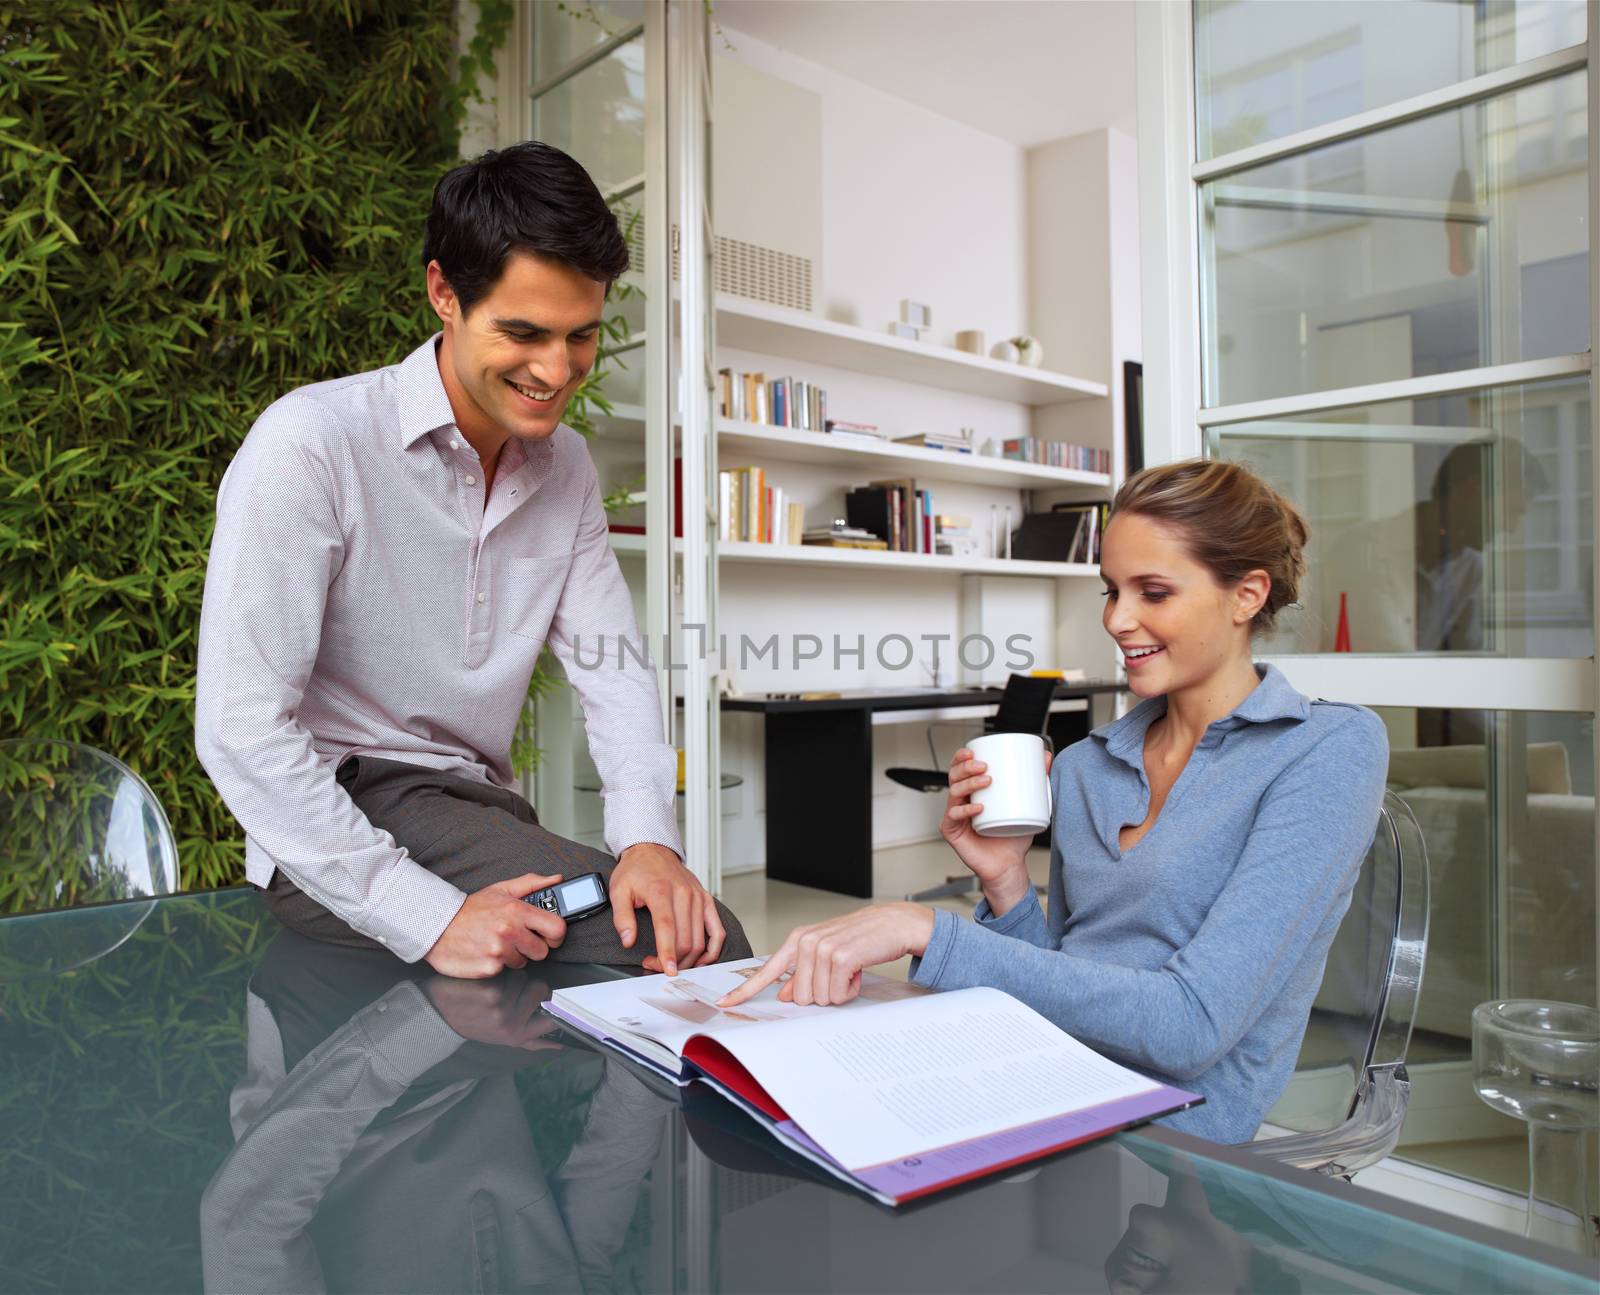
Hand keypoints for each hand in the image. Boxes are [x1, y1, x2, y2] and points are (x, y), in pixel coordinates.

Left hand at [422, 973, 561, 1050]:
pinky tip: (482, 982)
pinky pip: (507, 971)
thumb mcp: (503, 1039)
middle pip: (541, 989)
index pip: (553, 1017)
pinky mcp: (489, 991)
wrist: (437, 1014)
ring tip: (492, 987)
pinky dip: (496, 971)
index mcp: (518, 1036)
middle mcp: (511, 1025)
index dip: (551, 1004)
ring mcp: (501, 1008)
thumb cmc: (474, 1023)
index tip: (545, 1000)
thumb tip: (560, 1046)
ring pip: (523, 976)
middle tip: (508, 992)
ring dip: (510, 976)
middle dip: (526, 984)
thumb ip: (532, 1041)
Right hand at [424, 872, 566, 978]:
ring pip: (523, 962)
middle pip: (542, 951)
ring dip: (513, 955)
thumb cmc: (470, 909)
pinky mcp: (488, 968)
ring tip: (497, 943)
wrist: (437, 926)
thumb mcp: (501, 889)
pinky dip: (497, 964)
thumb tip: (556, 879)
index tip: (550, 935)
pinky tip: (486, 952)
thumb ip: (531, 884)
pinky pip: (504, 971)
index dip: (556, 934)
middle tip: (517, 939)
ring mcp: (499, 951)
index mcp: (517, 910)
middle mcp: (509, 931)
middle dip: (532, 946)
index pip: (557, 928)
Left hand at [611, 842, 724, 975]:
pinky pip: (717, 930)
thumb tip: (628, 940)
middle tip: (655, 965)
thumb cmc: (636, 870)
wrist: (652, 850)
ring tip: (672, 963)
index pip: (667, 927)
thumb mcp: (618, 890)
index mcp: (661, 891)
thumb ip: (622, 917)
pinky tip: (702, 959)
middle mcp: (683, 894)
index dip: (668, 952)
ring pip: (700, 939)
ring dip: (688, 959)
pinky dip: (713, 949)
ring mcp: (697, 897)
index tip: (667, 969)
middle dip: (673, 960)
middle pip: (686, 938)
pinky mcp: (706, 900)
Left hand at [715, 904, 934, 1007]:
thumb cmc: (861, 938)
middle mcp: (805, 942)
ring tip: (850, 970)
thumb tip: (785, 995)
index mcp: (797, 940)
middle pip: (799, 998)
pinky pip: (837, 995)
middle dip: (822, 994)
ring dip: (839, 991)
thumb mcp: (826, 952)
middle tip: (839, 975)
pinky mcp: (841, 957)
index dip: (744, 991)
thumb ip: (802, 972)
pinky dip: (850, 990)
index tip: (724, 1004)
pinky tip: (858, 972)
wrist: (892, 923)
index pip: (766, 971)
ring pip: (818, 999)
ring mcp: (822, 949)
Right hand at [940, 746, 1050, 912]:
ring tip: (986, 781)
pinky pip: (953, 817)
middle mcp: (961, 802)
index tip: (972, 750)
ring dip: (968, 783)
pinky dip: (964, 811)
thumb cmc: (1013, 836)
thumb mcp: (1029, 805)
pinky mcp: (952, 832)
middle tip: (983, 766)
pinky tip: (977, 808)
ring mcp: (955, 817)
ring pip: (953, 793)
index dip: (961, 757)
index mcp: (973, 793)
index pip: (961, 769)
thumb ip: (1037, 781)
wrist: (1009, 865)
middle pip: (954, 777)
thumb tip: (1046, 757)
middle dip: (965, 767)